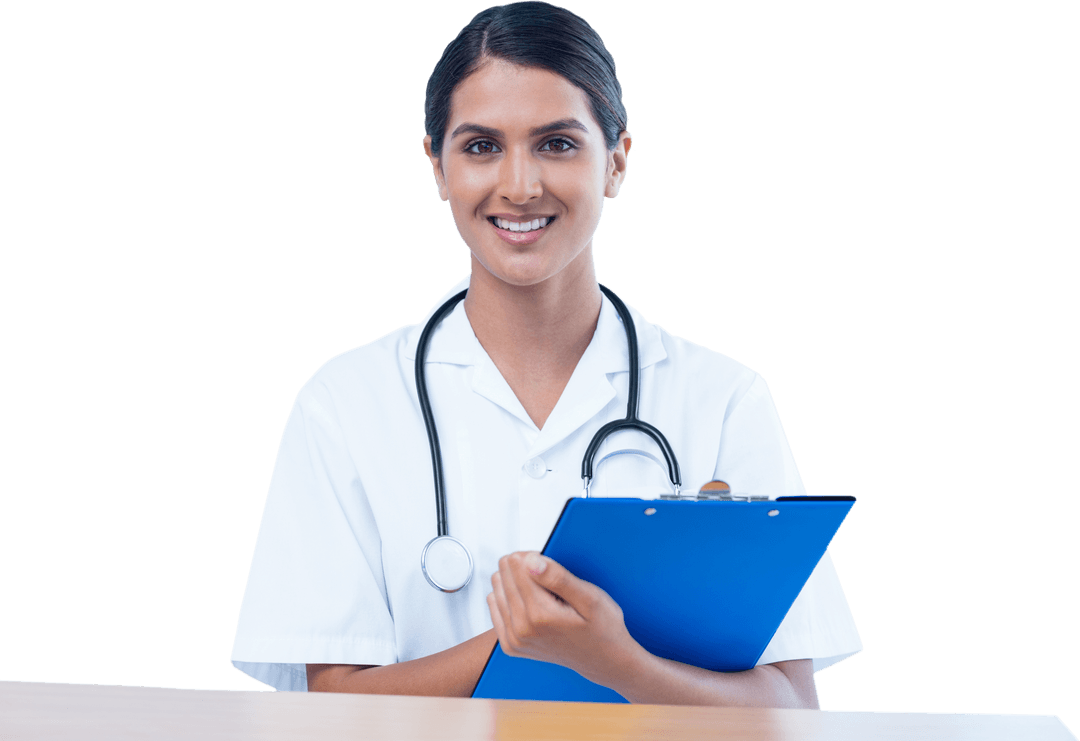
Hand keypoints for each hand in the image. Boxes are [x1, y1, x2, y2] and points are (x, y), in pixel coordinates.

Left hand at [486, 551, 644, 687]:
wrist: (604, 660)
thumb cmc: (601, 628)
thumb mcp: (590, 597)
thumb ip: (558, 578)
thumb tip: (531, 561)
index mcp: (539, 615)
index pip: (517, 564)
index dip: (533, 557)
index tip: (548, 564)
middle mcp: (521, 630)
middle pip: (503, 575)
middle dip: (523, 569)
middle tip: (548, 579)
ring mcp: (514, 640)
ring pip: (496, 589)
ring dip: (515, 583)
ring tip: (542, 593)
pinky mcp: (511, 646)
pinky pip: (494, 607)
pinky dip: (509, 599)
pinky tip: (529, 602)